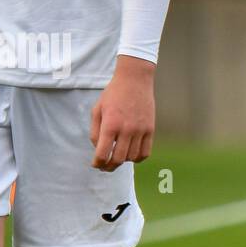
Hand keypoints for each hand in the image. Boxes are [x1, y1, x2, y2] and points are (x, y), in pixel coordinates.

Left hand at [89, 55, 154, 169]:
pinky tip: (131, 154)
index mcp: (110, 124)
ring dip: (122, 161)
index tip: (95, 164)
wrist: (134, 80)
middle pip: (117, 159)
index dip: (97, 163)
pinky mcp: (150, 129)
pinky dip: (137, 158)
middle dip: (108, 167)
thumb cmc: (112, 94)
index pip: (103, 153)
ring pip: (132, 158)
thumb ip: (95, 132)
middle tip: (104, 167)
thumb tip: (99, 150)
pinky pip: (145, 152)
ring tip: (117, 157)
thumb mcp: (97, 110)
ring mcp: (140, 130)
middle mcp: (126, 129)